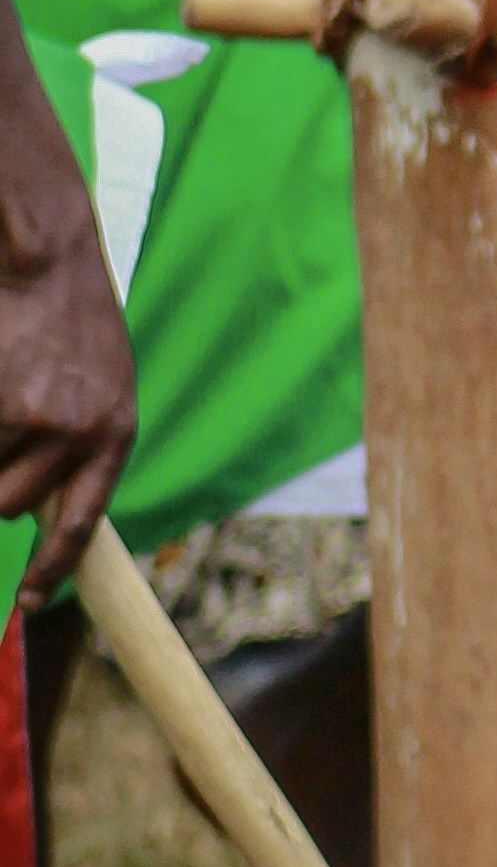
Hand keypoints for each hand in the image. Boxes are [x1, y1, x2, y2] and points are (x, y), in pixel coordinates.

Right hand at [0, 177, 131, 603]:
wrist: (49, 264)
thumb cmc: (73, 327)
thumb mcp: (102, 389)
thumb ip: (80, 448)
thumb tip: (29, 509)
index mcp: (115, 436)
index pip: (80, 524)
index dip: (51, 569)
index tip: (28, 601)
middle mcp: (78, 434)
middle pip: (7, 505)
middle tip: (2, 439)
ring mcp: (32, 416)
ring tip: (7, 393)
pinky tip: (0, 378)